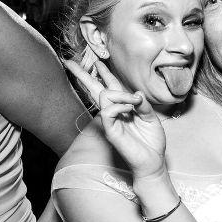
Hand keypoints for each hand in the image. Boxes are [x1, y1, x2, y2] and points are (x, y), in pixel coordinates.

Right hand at [64, 53, 166, 178]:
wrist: (152, 160)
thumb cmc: (151, 141)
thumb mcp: (151, 118)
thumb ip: (143, 104)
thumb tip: (136, 93)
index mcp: (124, 108)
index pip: (111, 87)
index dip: (104, 74)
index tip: (98, 61)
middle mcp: (114, 113)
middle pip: (95, 89)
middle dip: (84, 75)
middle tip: (69, 63)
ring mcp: (110, 121)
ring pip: (103, 95)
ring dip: (121, 94)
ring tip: (134, 102)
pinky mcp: (110, 130)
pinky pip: (107, 111)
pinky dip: (119, 106)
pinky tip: (130, 110)